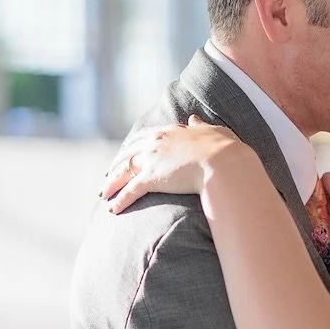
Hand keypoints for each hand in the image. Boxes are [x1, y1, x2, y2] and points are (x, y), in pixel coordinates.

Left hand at [101, 115, 247, 212]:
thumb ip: (201, 126)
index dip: (132, 147)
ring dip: (111, 184)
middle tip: (108, 175)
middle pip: (127, 154)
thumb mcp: (214, 131)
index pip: (143, 137)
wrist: (225, 163)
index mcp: (170, 131)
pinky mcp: (151, 179)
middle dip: (116, 165)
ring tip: (103, 195)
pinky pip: (130, 191)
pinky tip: (113, 209)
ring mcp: (151, 160)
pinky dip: (120, 200)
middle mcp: (156, 142)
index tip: (126, 154)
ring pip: (123, 172)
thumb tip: (193, 118)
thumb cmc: (226, 149)